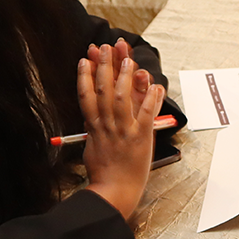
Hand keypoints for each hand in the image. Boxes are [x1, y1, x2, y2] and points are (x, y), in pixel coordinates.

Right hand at [78, 44, 165, 219]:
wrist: (115, 191)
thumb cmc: (104, 172)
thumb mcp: (92, 146)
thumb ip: (94, 128)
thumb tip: (91, 114)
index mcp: (94, 127)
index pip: (86, 96)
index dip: (84, 75)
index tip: (85, 59)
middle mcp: (107, 125)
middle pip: (103, 90)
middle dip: (104, 66)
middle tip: (104, 47)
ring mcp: (124, 130)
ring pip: (122, 97)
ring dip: (124, 75)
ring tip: (127, 57)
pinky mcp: (140, 137)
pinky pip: (146, 113)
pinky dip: (151, 98)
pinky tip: (154, 83)